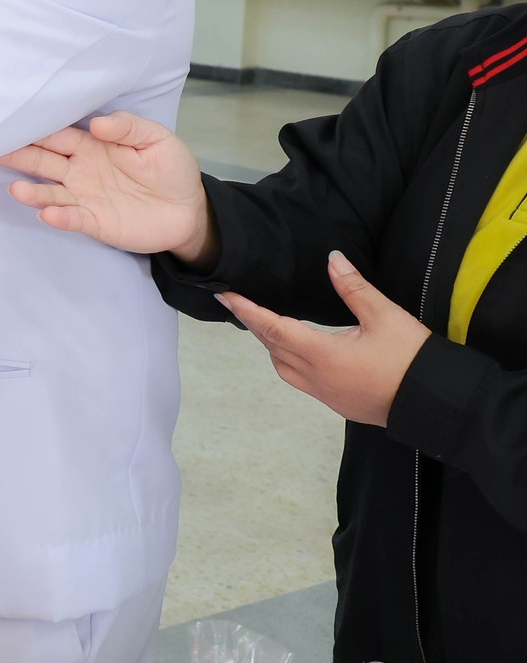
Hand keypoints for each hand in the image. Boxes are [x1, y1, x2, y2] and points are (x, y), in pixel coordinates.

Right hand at [0, 112, 215, 263]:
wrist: (190, 211)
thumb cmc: (171, 170)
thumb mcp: (157, 140)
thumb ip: (129, 128)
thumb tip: (96, 123)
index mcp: (91, 146)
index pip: (57, 135)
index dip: (34, 129)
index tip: (9, 121)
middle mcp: (80, 170)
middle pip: (42, 161)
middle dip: (17, 155)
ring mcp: (84, 197)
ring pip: (50, 192)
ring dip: (33, 193)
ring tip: (17, 191)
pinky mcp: (94, 222)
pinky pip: (72, 218)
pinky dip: (59, 217)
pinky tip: (48, 214)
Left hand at [219, 251, 429, 426]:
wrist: (437, 402)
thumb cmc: (412, 359)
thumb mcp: (385, 316)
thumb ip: (354, 288)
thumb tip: (332, 258)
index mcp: (321, 355)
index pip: (272, 329)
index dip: (246, 310)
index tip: (225, 296)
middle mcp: (316, 378)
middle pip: (272, 348)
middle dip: (255, 325)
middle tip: (240, 304)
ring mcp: (326, 394)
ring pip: (284, 368)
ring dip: (272, 346)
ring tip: (268, 324)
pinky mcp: (338, 404)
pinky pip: (301, 381)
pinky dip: (290, 362)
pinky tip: (300, 350)